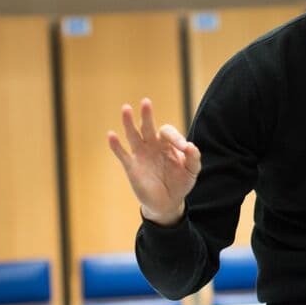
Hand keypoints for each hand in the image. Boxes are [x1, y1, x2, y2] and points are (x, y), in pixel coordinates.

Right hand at [107, 98, 200, 225]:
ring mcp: (141, 154)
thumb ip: (194, 158)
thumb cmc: (180, 183)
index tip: (184, 148)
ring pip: (133, 135)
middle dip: (147, 115)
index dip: (176, 137)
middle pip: (148, 126)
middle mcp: (153, 145)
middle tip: (146, 102)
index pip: (168, 132)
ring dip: (129, 122)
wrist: (168, 202)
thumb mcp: (192, 171)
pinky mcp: (131, 166)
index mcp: (167, 143)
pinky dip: (116, 145)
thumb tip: (190, 146)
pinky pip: (122, 154)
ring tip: (126, 108)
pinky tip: (111, 135)